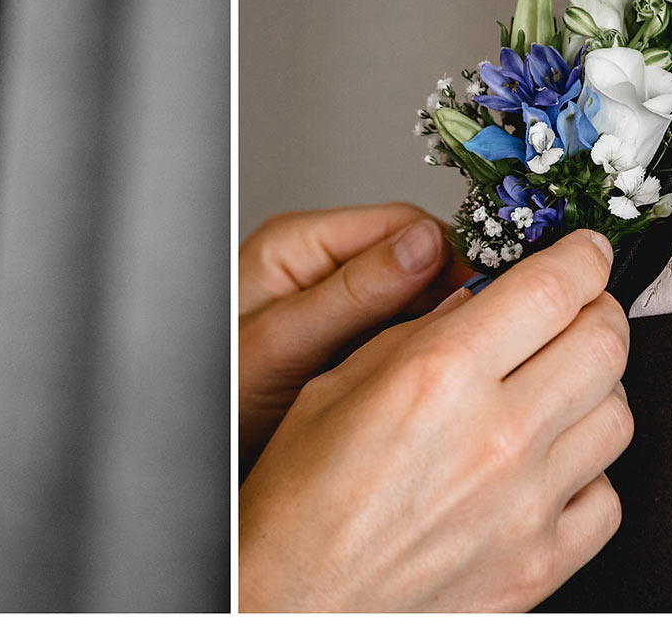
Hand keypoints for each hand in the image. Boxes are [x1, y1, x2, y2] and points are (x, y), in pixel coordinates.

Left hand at [238, 203, 469, 468]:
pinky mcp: (347, 343)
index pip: (403, 226)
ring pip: (417, 305)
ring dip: (440, 335)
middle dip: (451, 302)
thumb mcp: (282, 342)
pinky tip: (436, 393)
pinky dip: (424, 361)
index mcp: (299, 244)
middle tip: (481, 348)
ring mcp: (337, 306)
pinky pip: (402, 339)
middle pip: (419, 263)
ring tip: (461, 377)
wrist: (185, 444)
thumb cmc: (214, 389)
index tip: (485, 303)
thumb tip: (426, 245)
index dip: (451, 261)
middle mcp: (321, 267)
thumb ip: (352, 294)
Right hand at [239, 229, 631, 611]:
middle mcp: (497, 436)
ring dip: (594, 389)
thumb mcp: (335, 386)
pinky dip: (588, 472)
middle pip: (605, 342)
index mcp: (439, 377)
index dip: (581, 257)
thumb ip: (416, 337)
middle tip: (576, 311)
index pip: (552, 288)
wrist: (294, 600)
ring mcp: (529, 503)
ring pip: (618, 415)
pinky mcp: (543, 560)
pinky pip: (607, 497)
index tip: (585, 252)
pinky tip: (547, 466)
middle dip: (597, 312)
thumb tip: (477, 303)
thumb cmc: (299, 501)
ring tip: (555, 390)